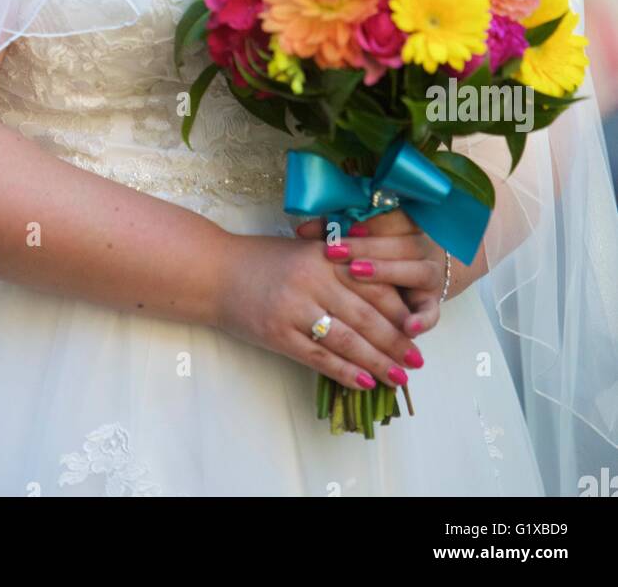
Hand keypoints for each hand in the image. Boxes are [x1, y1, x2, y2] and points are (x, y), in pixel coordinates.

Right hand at [214, 230, 426, 391]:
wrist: (214, 271)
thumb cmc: (262, 260)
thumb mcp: (304, 249)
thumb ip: (340, 263)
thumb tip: (384, 294)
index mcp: (323, 255)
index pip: (372, 283)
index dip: (398, 308)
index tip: (418, 326)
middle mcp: (312, 280)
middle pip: (365, 315)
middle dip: (396, 341)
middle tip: (418, 360)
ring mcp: (294, 308)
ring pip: (346, 340)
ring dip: (378, 362)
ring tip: (400, 377)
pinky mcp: (278, 333)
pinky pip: (319, 357)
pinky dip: (345, 372)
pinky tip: (365, 383)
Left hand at [294, 209, 444, 337]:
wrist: (414, 275)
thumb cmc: (375, 252)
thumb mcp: (357, 238)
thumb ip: (335, 231)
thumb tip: (302, 229)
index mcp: (406, 224)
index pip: (388, 217)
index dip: (362, 222)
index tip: (337, 228)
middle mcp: (421, 247)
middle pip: (399, 242)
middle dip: (366, 247)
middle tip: (335, 251)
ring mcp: (430, 275)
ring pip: (416, 271)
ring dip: (387, 272)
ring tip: (358, 273)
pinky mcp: (431, 303)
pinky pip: (432, 311)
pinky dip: (423, 319)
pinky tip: (408, 327)